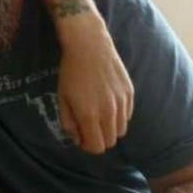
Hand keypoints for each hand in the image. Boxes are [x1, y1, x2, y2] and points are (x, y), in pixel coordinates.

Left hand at [57, 13, 133, 153]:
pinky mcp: (130, 92)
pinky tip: (107, 102)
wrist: (88, 45)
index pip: (96, 147)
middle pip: (111, 142)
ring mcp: (122, 102)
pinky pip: (128, 115)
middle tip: (87, 125)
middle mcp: (110, 111)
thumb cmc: (71, 71)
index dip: (87, 145)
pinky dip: (119, 116)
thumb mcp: (62, 97)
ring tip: (98, 113)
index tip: (80, 136)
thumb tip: (77, 138)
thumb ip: (69, 122)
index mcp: (90, 114)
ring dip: (110, 128)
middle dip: (98, 138)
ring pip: (122, 130)